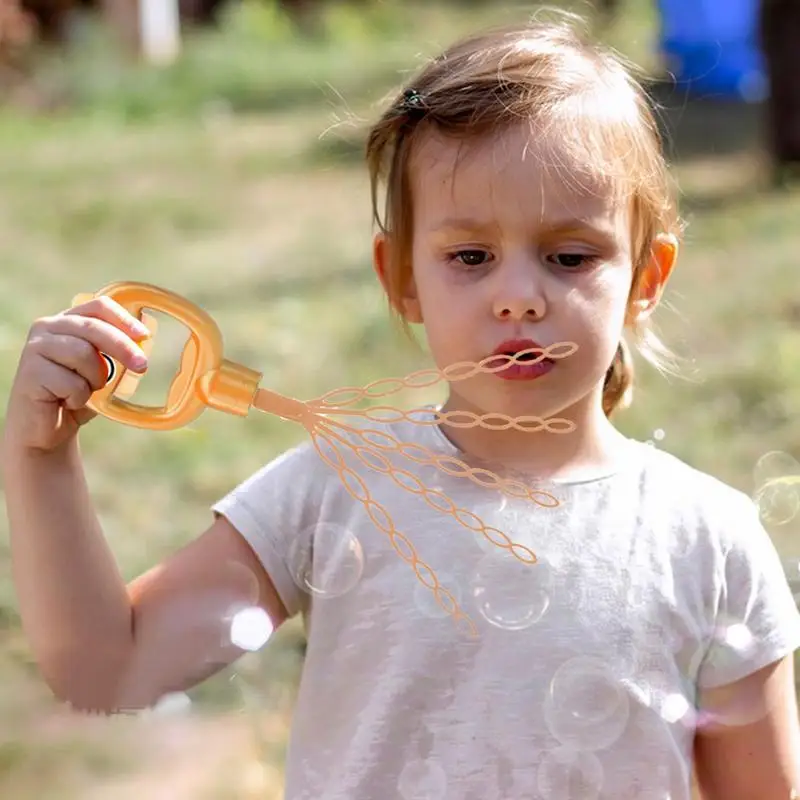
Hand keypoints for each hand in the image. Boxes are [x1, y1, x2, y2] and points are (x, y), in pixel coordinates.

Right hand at [4, 296, 150, 451]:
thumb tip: (142, 346)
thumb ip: (113, 354)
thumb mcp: (100, 370)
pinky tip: (67, 402)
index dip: (123, 319)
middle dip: (123, 347)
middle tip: (142, 366)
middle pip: (93, 328)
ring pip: (83, 354)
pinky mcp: (30, 372)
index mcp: (67, 321)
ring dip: (95, 379)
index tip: (144, 336)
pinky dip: (79, 397)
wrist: (46, 429)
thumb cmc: (75, 395)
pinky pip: (71, 383)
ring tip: (86, 391)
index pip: (98, 307)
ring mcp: (35, 348)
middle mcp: (47, 328)